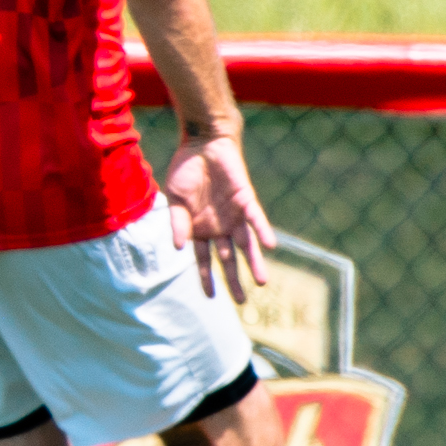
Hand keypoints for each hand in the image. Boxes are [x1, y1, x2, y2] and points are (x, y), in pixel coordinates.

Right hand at [161, 129, 273, 301]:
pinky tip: (270, 246)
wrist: (203, 144)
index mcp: (200, 229)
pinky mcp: (246, 201)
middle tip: (243, 301)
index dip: (207, 278)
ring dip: (254, 263)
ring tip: (261, 282)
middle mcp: (220, 227)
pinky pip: (257, 220)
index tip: (211, 298)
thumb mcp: (175, 200)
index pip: (205, 260)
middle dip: (234, 280)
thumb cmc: (185, 170)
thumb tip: (178, 248)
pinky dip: (263, 232)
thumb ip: (177, 223)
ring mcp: (234, 216)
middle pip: (229, 259)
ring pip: (247, 245)